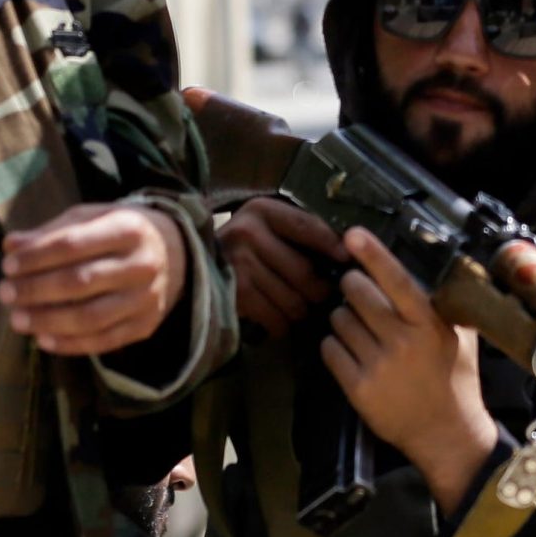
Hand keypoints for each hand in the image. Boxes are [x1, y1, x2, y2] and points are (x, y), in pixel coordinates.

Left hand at [0, 203, 190, 354]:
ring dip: (47, 320)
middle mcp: (141, 264)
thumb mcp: (93, 218)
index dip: (36, 257)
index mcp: (128, 229)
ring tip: (17, 319)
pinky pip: (103, 341)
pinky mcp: (145, 325)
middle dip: (35, 290)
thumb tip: (12, 246)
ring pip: (89, 317)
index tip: (8, 265)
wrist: (176, 253)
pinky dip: (69, 344)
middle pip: (79, 282)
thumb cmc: (123, 232)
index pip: (72, 244)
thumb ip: (53, 231)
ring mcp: (146, 299)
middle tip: (5, 293)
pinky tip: (43, 339)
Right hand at [218, 196, 344, 338]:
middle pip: (305, 272)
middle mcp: (248, 233)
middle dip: (319, 290)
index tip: (347, 259)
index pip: (308, 227)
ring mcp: (239, 265)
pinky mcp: (234, 295)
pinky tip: (279, 320)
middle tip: (321, 295)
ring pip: (293, 300)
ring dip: (301, 310)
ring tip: (299, 308)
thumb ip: (299, 232)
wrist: (188, 263)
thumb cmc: (241, 247)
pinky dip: (282, 325)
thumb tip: (345, 250)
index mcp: (262, 211)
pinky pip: (276, 319)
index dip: (331, 245)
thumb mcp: (265, 225)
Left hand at [322, 228, 495, 513]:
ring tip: (360, 330)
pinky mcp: (358, 388)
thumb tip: (429, 270)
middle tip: (357, 291)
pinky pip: (330, 350)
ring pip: (339, 320)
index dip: (373, 254)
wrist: (446, 434)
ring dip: (343, 319)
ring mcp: (378, 366)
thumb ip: (444, 305)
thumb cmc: (456, 380)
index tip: (353, 235)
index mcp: (429, 324)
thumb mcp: (461, 337)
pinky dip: (335, 346)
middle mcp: (402, 341)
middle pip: (357, 293)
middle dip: (352, 287)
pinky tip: (350, 351)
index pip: (397, 280)